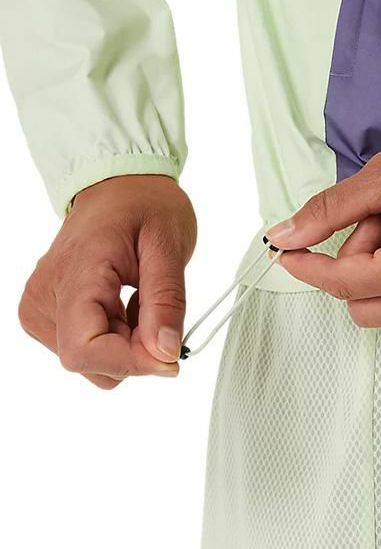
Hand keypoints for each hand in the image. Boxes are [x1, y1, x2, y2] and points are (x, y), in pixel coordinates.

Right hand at [18, 175, 196, 388]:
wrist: (118, 186)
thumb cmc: (143, 205)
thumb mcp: (169, 246)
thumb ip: (167, 302)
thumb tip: (165, 352)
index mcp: (75, 274)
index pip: (85, 350)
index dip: (133, 363)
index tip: (171, 355)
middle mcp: (45, 295)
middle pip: (90, 362)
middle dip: (136, 351)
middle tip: (163, 315)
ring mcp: (41, 305)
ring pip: (91, 361)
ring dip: (128, 343)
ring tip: (142, 299)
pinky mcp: (47, 311)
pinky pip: (87, 347)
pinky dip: (117, 336)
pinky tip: (127, 304)